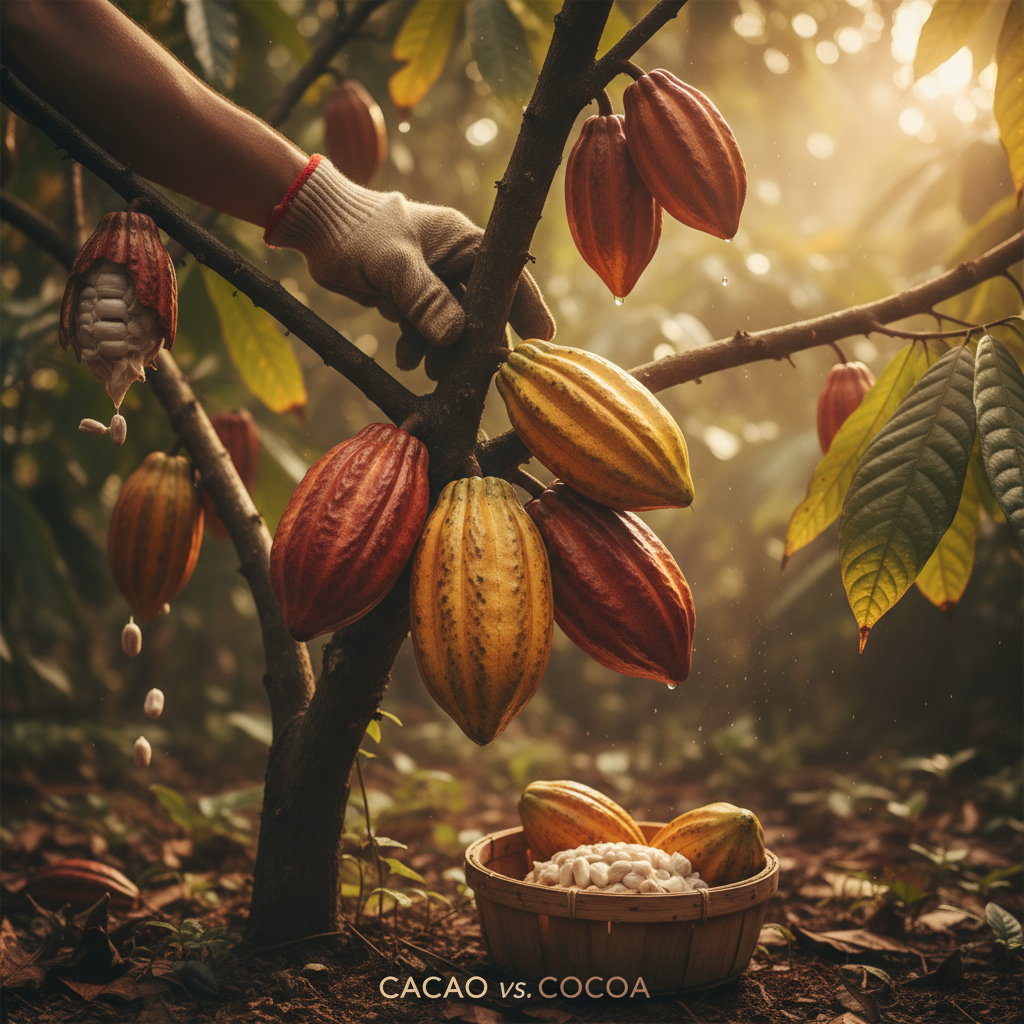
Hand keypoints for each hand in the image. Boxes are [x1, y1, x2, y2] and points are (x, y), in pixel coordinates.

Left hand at [265, 156, 554, 357]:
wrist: (318, 228)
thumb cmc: (357, 231)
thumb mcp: (392, 264)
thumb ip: (423, 298)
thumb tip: (453, 336)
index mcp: (466, 241)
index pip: (508, 277)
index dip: (525, 309)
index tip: (539, 341)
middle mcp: (458, 262)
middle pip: (483, 309)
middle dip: (477, 343)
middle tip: (476, 374)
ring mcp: (438, 282)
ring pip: (455, 326)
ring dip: (445, 352)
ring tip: (434, 374)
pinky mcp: (416, 299)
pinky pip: (428, 329)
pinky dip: (420, 346)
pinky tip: (406, 360)